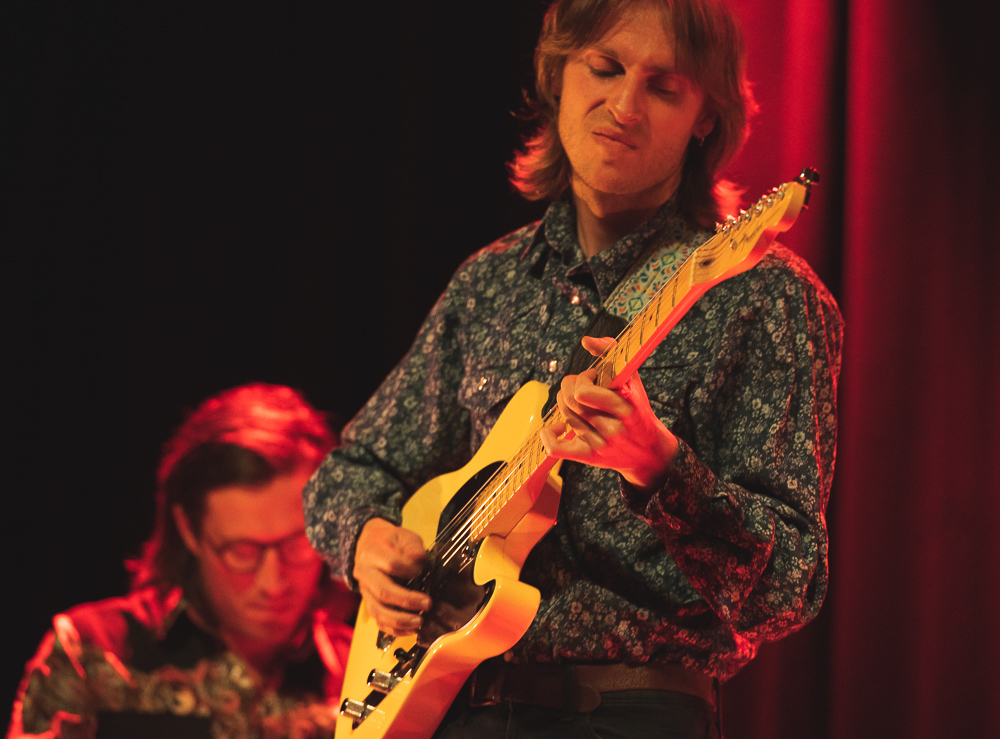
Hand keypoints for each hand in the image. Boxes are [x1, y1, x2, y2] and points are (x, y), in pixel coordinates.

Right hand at [353, 518, 431, 635]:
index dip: (410, 569)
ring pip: (378, 611)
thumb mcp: (404, 535)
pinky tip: (411, 629)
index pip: (392, 564)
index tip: (422, 570)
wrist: (370, 544)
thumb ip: (413, 547)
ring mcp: (365, 591)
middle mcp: (364, 573)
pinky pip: (379, 621)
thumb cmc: (390, 541)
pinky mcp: (369, 603)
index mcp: (372, 552)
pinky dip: (395, 629)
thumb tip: (419, 560)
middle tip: (427, 604)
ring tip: (419, 622)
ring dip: (400, 620)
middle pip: (383, 592)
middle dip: (407, 601)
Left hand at [539, 336, 677, 491]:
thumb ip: (612, 353)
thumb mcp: (632, 379)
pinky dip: (548, 435)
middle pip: (570, 402)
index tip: (594, 377)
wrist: (649, 451)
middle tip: (582, 386)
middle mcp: (613, 428)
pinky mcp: (589, 457)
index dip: (584, 378)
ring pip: (565, 416)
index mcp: (625, 407)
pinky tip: (557, 426)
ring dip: (564, 402)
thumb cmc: (637, 408)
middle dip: (570, 386)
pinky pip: (556, 448)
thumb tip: (586, 341)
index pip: (583, 392)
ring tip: (577, 401)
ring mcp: (600, 444)